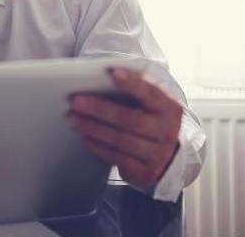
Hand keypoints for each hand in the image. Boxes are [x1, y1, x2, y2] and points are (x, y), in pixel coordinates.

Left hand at [66, 67, 181, 190]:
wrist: (170, 157)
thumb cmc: (152, 120)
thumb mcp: (152, 105)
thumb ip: (135, 92)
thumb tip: (102, 77)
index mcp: (169, 108)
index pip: (150, 93)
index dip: (132, 83)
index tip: (113, 72)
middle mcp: (166, 131)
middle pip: (129, 119)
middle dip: (99, 109)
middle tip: (75, 101)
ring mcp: (158, 154)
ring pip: (119, 140)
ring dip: (92, 128)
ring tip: (73, 118)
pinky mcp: (145, 172)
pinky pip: (116, 157)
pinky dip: (97, 145)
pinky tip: (84, 135)